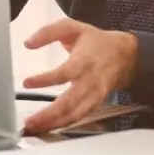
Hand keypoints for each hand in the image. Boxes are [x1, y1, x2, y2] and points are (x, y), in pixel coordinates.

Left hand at [20, 18, 138, 134]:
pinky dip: (65, 124)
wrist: (127, 55)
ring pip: (75, 115)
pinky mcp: (97, 103)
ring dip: (54, 123)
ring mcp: (95, 95)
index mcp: (84, 61)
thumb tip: (28, 43)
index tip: (26, 83)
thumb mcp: (72, 27)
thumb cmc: (97, 41)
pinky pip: (80, 117)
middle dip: (48, 114)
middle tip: (29, 120)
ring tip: (35, 127)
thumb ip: (48, 32)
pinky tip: (50, 126)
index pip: (64, 73)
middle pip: (70, 103)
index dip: (45, 80)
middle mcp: (90, 81)